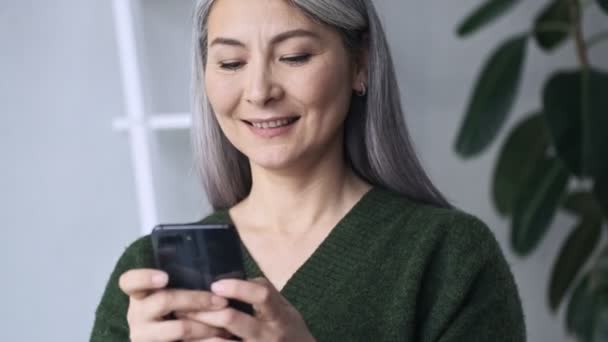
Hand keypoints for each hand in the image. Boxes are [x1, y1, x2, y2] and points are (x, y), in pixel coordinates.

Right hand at [118, 269, 231, 340]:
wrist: (167, 341)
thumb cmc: (175, 312)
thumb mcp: (172, 294)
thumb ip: (180, 278)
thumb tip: (201, 253)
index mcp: (139, 294)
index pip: (129, 281)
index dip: (144, 278)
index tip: (164, 277)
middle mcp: (136, 315)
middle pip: (164, 301)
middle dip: (196, 300)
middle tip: (220, 301)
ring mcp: (144, 336)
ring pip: (179, 328)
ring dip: (207, 325)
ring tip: (227, 324)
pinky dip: (206, 341)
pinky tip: (221, 338)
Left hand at [183, 277, 315, 341]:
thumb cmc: (288, 329)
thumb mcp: (283, 308)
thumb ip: (262, 293)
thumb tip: (229, 277)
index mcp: (279, 314)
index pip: (262, 295)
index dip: (238, 288)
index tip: (216, 284)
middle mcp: (269, 334)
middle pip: (233, 320)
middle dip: (205, 312)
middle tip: (183, 305)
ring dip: (198, 334)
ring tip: (181, 325)